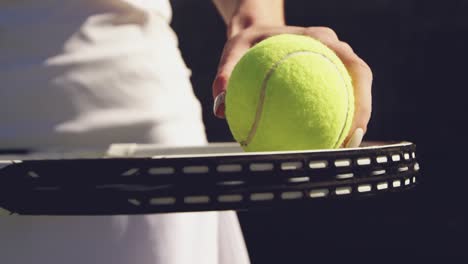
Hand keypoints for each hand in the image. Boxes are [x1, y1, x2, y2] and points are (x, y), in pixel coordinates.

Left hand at [212, 26, 371, 147]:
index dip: (363, 97)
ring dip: (352, 119)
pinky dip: (333, 118)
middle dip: (363, 114)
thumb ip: (226, 74)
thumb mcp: (233, 50)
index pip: (354, 65)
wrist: (256, 31)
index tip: (356, 126)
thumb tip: (220, 108)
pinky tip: (319, 142)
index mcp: (319, 38)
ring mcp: (333, 60)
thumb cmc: (247, 41)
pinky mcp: (327, 73)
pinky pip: (336, 97)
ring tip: (339, 149)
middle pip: (361, 81)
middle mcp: (332, 48)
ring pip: (353, 91)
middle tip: (351, 144)